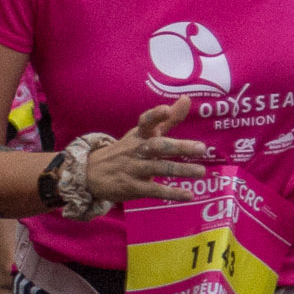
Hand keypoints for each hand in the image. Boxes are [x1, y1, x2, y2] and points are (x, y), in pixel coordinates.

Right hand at [83, 97, 209, 204]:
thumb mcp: (142, 134)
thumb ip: (167, 120)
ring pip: (159, 168)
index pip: (146, 122)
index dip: (155, 116)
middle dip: (179, 147)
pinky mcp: (133, 188)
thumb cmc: (126, 151)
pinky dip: (172, 193)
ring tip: (201, 172)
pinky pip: (155, 191)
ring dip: (181, 170)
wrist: (92, 174)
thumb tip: (187, 98)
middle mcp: (136, 150)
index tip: (166, 110)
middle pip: (157, 146)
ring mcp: (134, 169)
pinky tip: (189, 195)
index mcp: (139, 135)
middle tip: (201, 148)